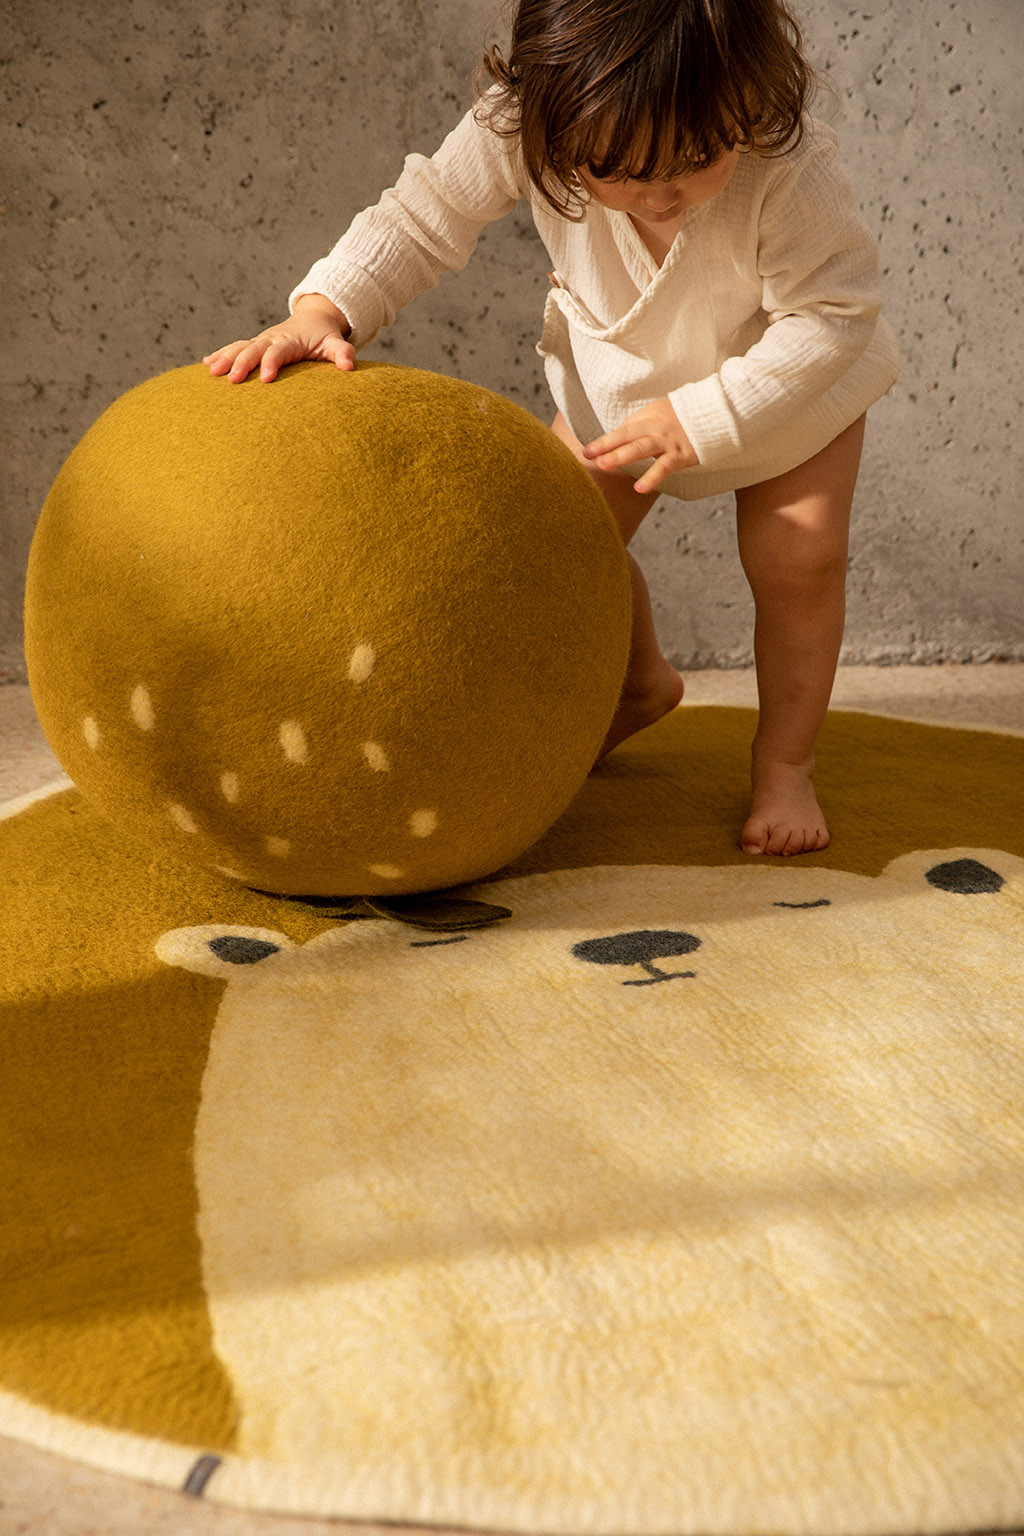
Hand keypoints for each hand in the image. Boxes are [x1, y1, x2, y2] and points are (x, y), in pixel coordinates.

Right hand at [202, 294, 354, 382]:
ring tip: (210, 370)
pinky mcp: (255, 344)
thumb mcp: (335, 342)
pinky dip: (220, 354)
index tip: (265, 378)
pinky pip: (235, 348)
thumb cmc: (325, 336)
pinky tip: (205, 364)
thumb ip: (342, 353)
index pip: (278, 352)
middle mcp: (271, 338)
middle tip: (229, 379)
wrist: (314, 318)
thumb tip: (348, 366)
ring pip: (240, 347)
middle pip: (253, 349)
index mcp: (290, 340)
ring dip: (224, 358)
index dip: (271, 363)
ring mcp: (261, 341)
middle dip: (241, 363)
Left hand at [583, 398, 697, 492]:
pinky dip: (651, 478)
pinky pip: (663, 467)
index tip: (587, 451)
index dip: (604, 441)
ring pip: (640, 448)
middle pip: (626, 436)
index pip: (621, 430)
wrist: (715, 413)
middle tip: (587, 455)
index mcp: (647, 417)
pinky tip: (639, 488)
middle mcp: (655, 427)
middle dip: (606, 445)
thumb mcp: (658, 416)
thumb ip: (638, 428)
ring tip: (603, 465)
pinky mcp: (680, 455)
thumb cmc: (682, 418)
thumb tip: (617, 443)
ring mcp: (667, 441)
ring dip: (621, 456)